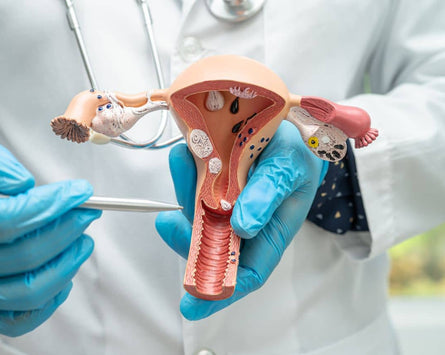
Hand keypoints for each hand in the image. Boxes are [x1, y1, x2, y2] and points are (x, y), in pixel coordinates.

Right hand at [0, 141, 100, 335]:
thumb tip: (24, 184)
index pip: (7, 219)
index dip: (52, 205)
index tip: (81, 191)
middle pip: (23, 256)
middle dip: (66, 231)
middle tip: (87, 212)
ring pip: (26, 293)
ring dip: (65, 266)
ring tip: (83, 241)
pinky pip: (17, 320)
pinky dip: (48, 301)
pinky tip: (63, 275)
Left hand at [156, 121, 327, 319]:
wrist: (287, 122)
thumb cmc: (298, 152)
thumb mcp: (288, 169)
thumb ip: (267, 196)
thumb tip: (243, 227)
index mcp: (270, 232)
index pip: (245, 272)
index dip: (220, 291)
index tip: (192, 302)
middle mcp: (243, 222)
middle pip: (209, 244)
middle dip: (187, 235)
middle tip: (168, 223)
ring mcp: (224, 202)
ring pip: (195, 211)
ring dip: (184, 191)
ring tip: (183, 162)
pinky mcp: (209, 180)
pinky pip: (191, 181)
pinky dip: (185, 169)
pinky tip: (185, 153)